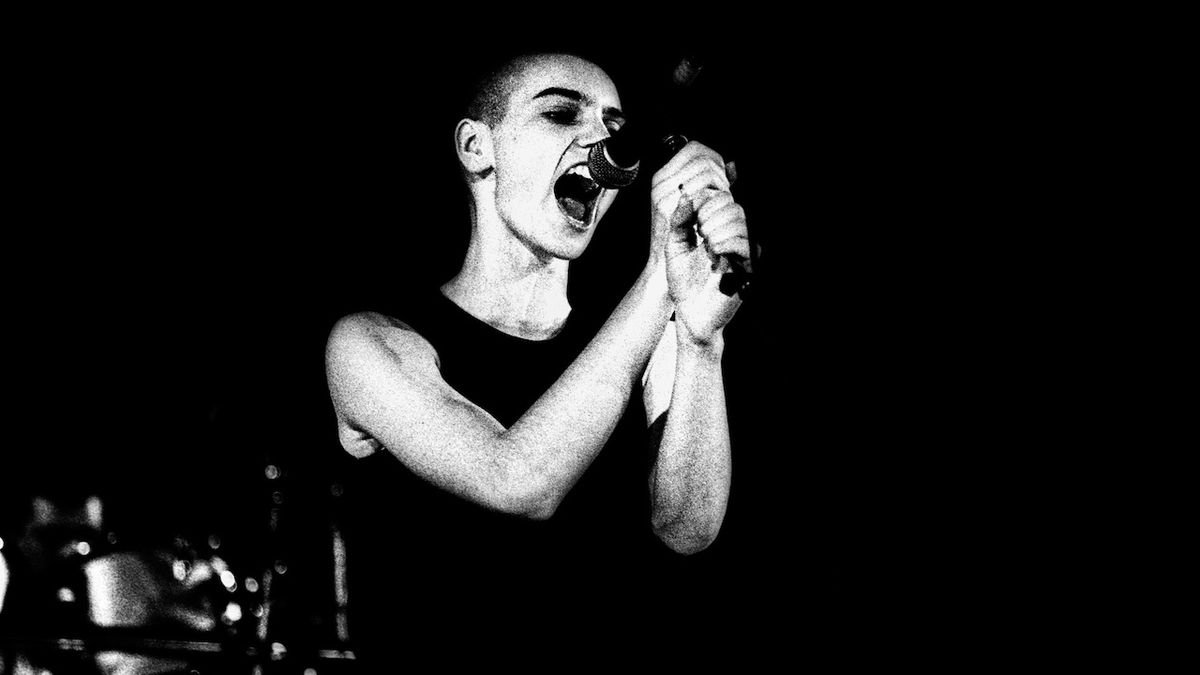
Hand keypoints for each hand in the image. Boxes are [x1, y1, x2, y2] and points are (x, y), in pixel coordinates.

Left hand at [650, 141, 749, 344]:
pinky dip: (726, 243)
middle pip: (732, 206)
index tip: (690, 219)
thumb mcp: (675, 246)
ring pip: (739, 222)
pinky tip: (713, 254)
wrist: (691, 314)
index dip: (705, 201)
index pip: (720, 198)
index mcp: (716, 229)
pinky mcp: (749, 267)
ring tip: (705, 244)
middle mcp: (733, 237)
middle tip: (699, 232)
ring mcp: (743, 251)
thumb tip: (686, 195)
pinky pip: (744, 244)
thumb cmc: (683, 282)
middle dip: (711, 214)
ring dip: (717, 228)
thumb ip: (679, 221)